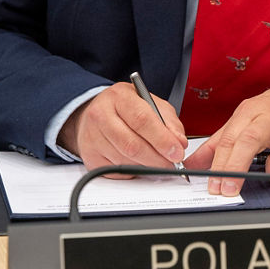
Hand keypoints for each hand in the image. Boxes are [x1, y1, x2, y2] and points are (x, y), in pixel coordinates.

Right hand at [58, 81, 186, 174]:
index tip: (177, 152)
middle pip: (132, 145)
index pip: (142, 120)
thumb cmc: (127, 108)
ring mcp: (92, 137)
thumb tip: (179, 144)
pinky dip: (133, 171)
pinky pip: (116, 171)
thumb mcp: (152, 105)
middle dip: (157, 159)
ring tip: (157, 161)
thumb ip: (169, 123)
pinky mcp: (90, 156)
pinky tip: (138, 162)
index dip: (162, 139)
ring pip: (125, 161)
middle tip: (172, 164)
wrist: (97, 113)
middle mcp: (101, 115)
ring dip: (146, 166)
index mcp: (119, 97)